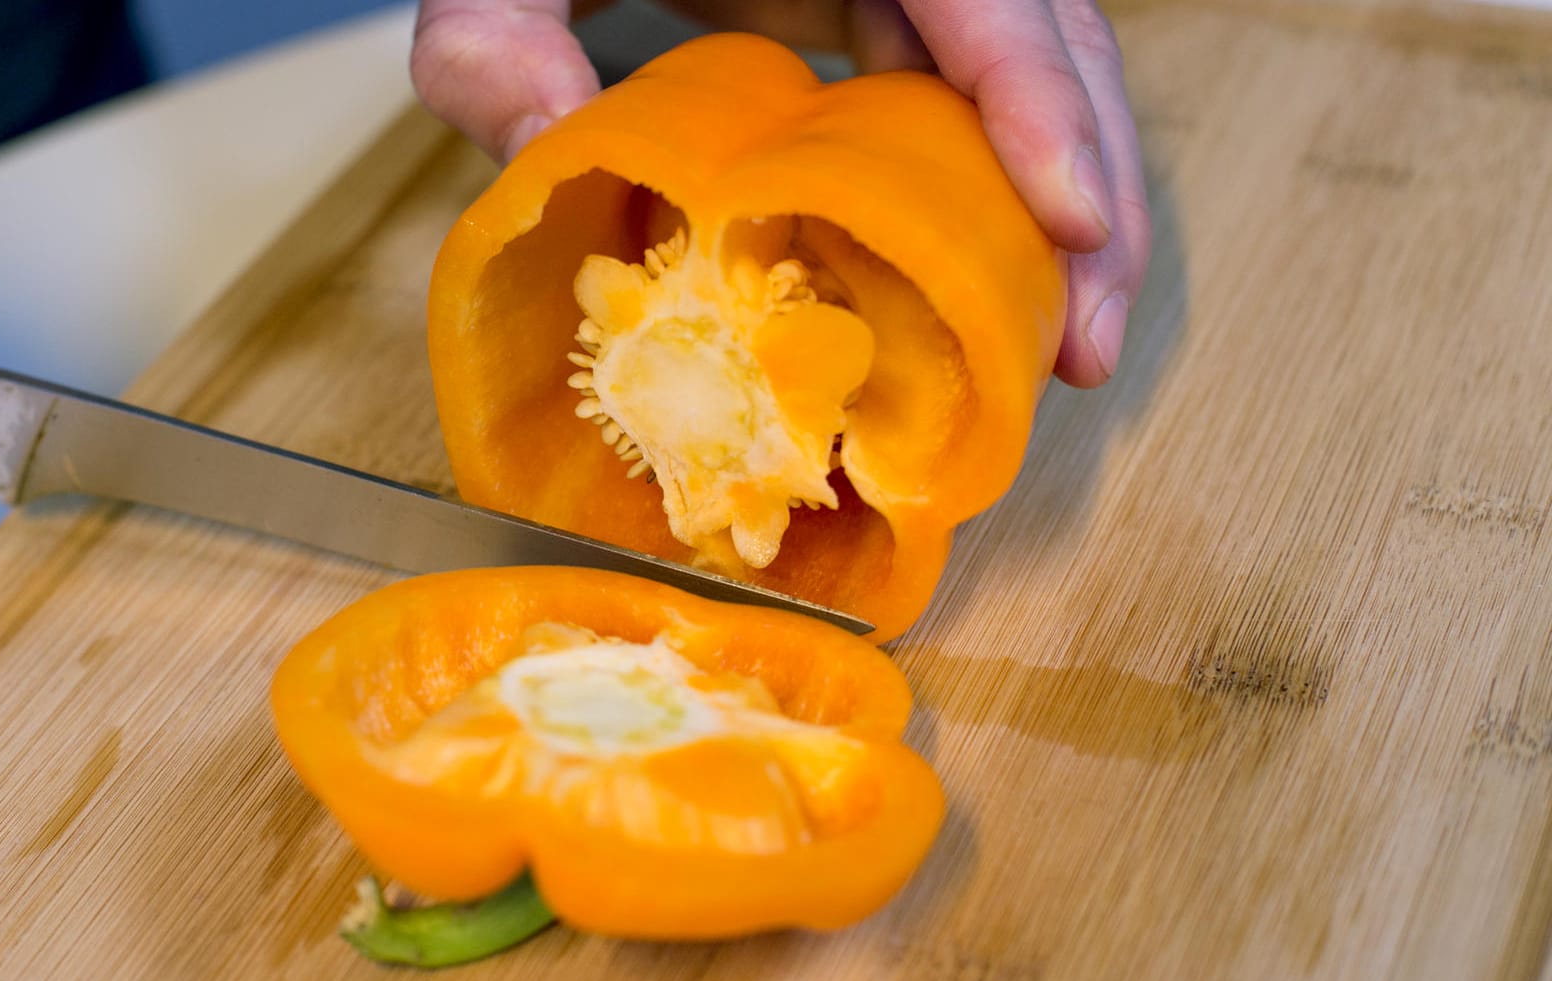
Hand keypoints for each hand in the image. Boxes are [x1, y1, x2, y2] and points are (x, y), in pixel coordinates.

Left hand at [410, 0, 1148, 387]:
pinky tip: (984, 286)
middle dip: (1089, 186)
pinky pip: (970, 92)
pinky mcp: (888, 6)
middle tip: (1081, 345)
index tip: (1071, 223)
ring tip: (1062, 343)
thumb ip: (492, 39)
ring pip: (1036, 68)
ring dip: (1065, 202)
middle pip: (1049, 32)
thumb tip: (548, 145)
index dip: (1035, 98)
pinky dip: (996, 188)